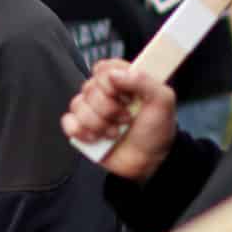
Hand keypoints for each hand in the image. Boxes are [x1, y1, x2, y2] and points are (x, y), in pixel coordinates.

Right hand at [60, 59, 177, 180]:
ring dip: (98, 123)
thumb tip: (115, 74)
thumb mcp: (163, 100)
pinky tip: (97, 138)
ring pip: (78, 105)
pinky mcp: (82, 129)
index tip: (125, 96)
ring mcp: (93, 111)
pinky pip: (68, 122)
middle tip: (126, 119)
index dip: (109, 82)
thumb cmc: (158, 131)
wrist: (150, 163)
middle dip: (108, 108)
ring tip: (115, 132)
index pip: (103, 68)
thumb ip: (144, 80)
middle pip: (89, 87)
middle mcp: (106, 93)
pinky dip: (81, 131)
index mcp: (124, 80)